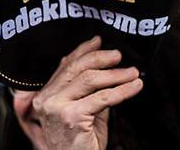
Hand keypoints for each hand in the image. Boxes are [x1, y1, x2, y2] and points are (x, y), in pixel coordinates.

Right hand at [12, 36, 142, 149]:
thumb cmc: (79, 144)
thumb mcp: (83, 111)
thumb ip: (90, 91)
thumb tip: (106, 67)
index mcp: (45, 95)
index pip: (65, 65)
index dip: (83, 50)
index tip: (99, 41)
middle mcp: (46, 99)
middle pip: (77, 68)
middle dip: (101, 58)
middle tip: (119, 56)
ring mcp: (57, 107)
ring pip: (90, 79)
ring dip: (116, 74)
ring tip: (132, 73)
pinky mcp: (72, 117)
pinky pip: (103, 98)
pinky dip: (122, 90)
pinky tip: (134, 87)